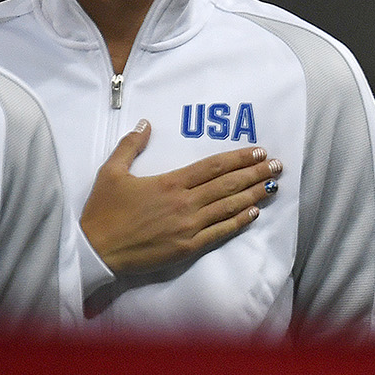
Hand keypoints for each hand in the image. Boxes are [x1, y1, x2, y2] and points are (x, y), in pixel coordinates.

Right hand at [81, 120, 283, 274]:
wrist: (97, 250)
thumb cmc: (102, 211)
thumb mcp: (110, 172)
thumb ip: (130, 146)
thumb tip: (146, 124)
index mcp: (170, 182)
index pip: (213, 166)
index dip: (239, 158)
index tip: (258, 151)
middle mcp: (185, 203)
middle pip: (228, 184)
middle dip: (256, 173)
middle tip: (277, 165)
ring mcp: (188, 226)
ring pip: (229, 207)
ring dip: (254, 195)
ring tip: (273, 185)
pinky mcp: (187, 247)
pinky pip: (220, 232)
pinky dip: (238, 221)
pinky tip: (254, 213)